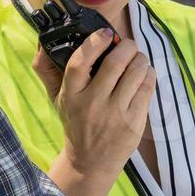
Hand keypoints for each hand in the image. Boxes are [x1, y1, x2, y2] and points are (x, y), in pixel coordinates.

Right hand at [32, 31, 154, 185]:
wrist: (90, 161)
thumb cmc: (76, 122)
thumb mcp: (58, 99)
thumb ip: (50, 71)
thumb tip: (45, 40)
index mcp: (71, 96)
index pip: (80, 62)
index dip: (95, 42)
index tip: (106, 34)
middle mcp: (93, 104)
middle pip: (115, 64)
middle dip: (127, 47)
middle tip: (128, 46)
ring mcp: (115, 114)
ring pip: (136, 73)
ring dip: (140, 59)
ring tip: (137, 60)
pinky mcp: (134, 122)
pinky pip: (147, 88)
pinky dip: (149, 75)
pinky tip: (144, 75)